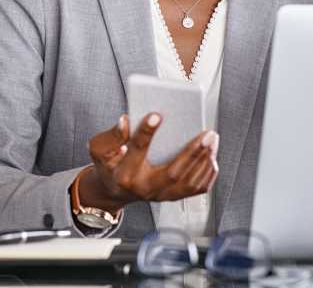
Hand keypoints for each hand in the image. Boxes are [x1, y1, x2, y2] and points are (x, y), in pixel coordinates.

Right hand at [78, 113, 218, 212]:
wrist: (115, 190)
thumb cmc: (109, 165)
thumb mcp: (100, 149)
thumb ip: (111, 136)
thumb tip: (125, 121)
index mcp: (125, 174)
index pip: (136, 151)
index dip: (146, 133)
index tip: (156, 115)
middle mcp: (145, 188)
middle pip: (173, 173)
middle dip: (193, 152)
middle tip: (207, 133)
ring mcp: (161, 195)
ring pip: (189, 182)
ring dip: (205, 160)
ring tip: (212, 140)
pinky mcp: (172, 197)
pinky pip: (196, 189)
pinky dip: (207, 173)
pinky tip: (212, 156)